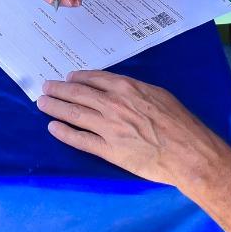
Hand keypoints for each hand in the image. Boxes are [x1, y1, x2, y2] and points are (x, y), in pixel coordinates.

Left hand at [38, 70, 217, 186]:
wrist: (188, 153)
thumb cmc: (180, 123)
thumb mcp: (158, 95)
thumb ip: (135, 91)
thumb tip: (121, 89)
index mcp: (126, 88)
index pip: (94, 78)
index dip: (77, 78)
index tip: (68, 78)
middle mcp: (113, 104)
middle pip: (78, 93)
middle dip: (58, 89)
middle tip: (45, 87)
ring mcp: (108, 127)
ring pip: (74, 113)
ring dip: (55, 107)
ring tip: (42, 103)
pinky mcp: (109, 150)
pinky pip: (80, 139)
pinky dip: (64, 133)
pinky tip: (53, 128)